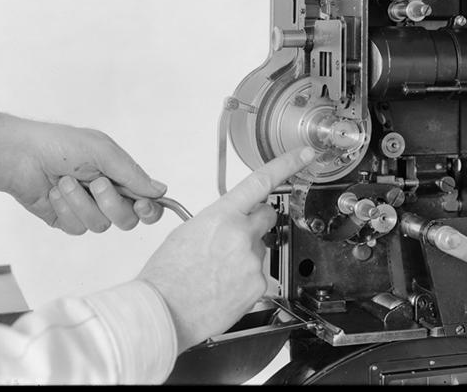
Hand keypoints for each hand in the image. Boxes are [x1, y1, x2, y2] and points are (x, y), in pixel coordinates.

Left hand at [0, 112, 167, 233]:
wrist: (21, 155)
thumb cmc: (61, 145)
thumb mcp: (103, 152)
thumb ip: (133, 174)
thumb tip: (161, 190)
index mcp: (121, 176)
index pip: (148, 202)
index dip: (150, 210)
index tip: (142, 206)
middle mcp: (108, 195)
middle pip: (128, 220)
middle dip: (111, 204)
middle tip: (96, 183)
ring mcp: (88, 209)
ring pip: (101, 225)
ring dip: (81, 202)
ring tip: (65, 181)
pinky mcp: (67, 220)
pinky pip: (77, 227)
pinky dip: (65, 208)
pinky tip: (54, 192)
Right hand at [138, 146, 315, 353]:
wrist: (162, 312)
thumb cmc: (167, 274)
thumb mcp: (188, 231)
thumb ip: (219, 219)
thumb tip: (232, 220)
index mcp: (222, 215)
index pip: (261, 181)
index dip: (288, 163)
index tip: (304, 154)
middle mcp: (241, 235)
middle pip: (267, 216)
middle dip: (255, 221)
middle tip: (233, 238)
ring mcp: (252, 261)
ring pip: (260, 248)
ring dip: (245, 255)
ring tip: (218, 271)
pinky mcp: (258, 286)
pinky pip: (259, 274)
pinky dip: (245, 279)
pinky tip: (224, 286)